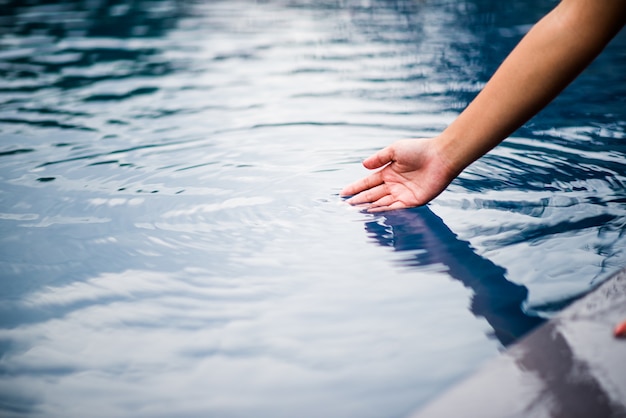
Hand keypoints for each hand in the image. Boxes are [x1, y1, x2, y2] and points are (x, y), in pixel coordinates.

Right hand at [341, 137, 456, 211]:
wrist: (441, 157)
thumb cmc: (419, 150)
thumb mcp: (395, 150)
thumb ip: (379, 158)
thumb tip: (363, 166)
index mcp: (389, 172)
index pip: (368, 182)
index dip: (356, 188)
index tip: (343, 193)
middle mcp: (394, 185)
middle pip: (373, 195)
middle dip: (359, 200)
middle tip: (345, 206)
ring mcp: (402, 194)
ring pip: (381, 203)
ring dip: (369, 207)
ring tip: (355, 211)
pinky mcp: (413, 201)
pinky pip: (395, 208)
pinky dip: (383, 211)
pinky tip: (372, 212)